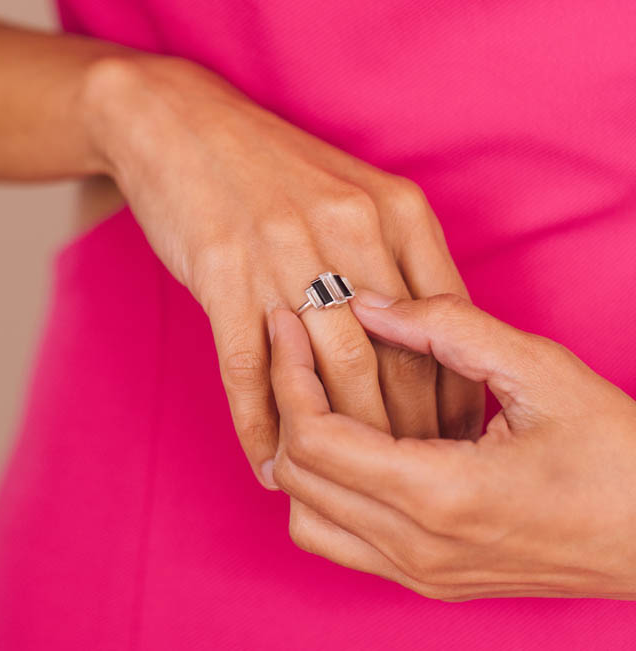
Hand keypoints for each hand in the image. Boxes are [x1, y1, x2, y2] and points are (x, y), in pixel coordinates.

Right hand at [81, 56, 483, 487]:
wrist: (177, 122)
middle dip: (403, 433)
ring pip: (326, 371)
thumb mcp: (352, 193)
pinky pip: (247, 368)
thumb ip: (393, 259)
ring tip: (340, 481)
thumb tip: (420, 348)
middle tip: (406, 481)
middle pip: (392, 357)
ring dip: (336, 440)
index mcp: (393, 210)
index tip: (450, 441)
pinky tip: (269, 463)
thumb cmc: (268, 168)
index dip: (451, 393)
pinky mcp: (220, 272)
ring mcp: (280, 252)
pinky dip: (260, 425)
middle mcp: (346, 230)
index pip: (445, 323)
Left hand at [268, 291, 635, 599]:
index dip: (287, 373)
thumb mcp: (540, 371)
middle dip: (283, 402)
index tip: (286, 323)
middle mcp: (417, 547)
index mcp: (440, 494)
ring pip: (305, 516)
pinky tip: (350, 443)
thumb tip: (365, 303)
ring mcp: (421, 574)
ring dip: (298, 454)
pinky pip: (339, 541)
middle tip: (294, 346)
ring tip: (317, 393)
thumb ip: (446, 328)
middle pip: (295, 476)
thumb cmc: (620, 455)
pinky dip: (323, 493)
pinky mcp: (429, 581)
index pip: (313, 438)